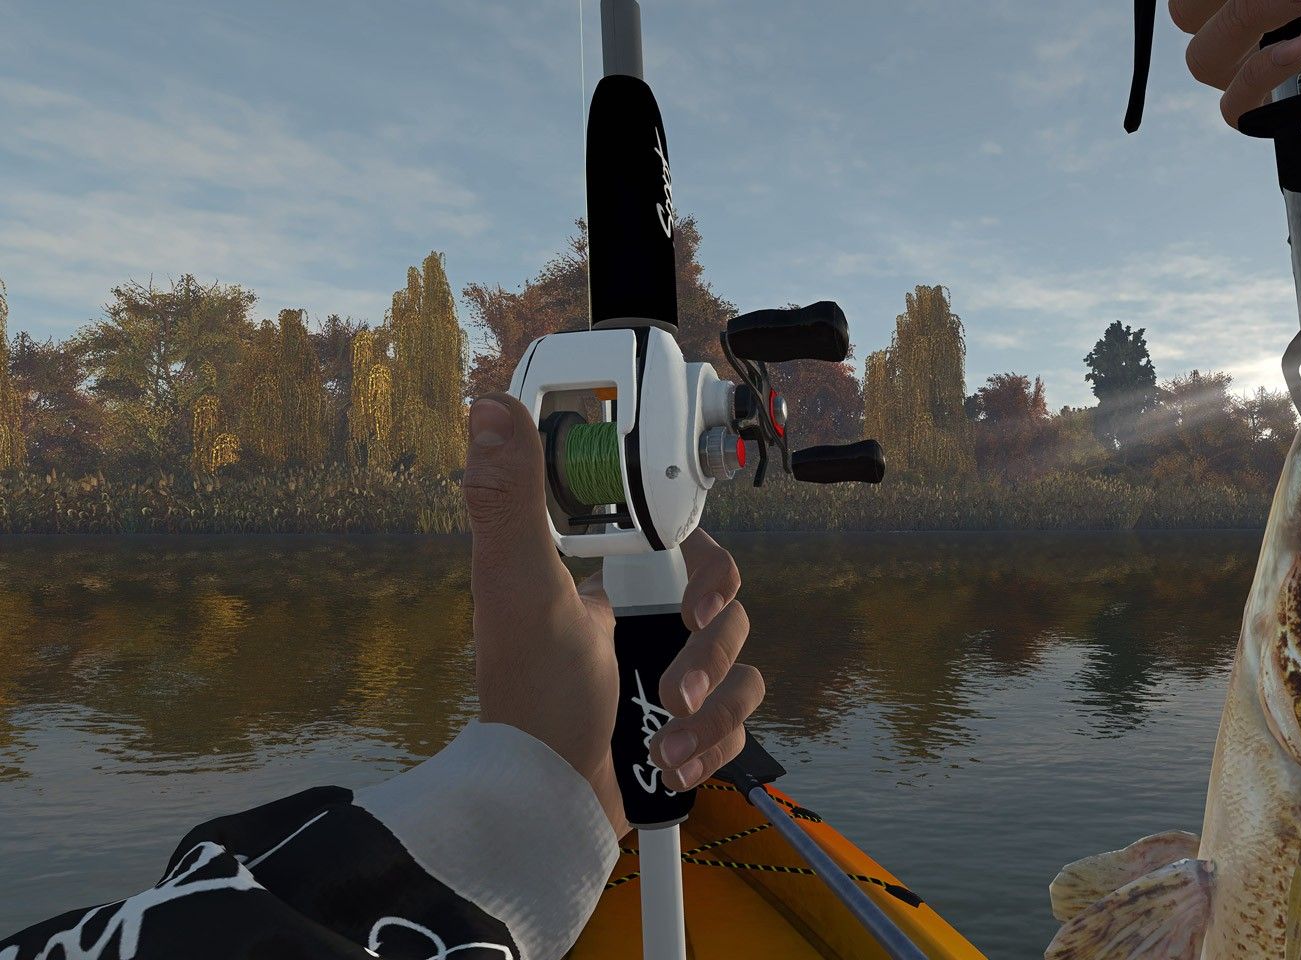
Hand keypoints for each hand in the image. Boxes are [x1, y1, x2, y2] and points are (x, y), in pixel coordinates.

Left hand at [461, 392, 765, 835]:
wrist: (545, 807)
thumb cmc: (527, 699)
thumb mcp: (520, 585)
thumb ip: (513, 496)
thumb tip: (489, 408)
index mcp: (610, 585)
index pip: (688, 551)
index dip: (707, 570)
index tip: (698, 599)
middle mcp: (641, 627)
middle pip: (726, 610)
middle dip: (712, 649)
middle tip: (678, 679)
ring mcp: (665, 677)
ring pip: (740, 668)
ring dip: (711, 707)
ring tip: (665, 733)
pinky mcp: (686, 729)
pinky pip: (738, 720)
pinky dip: (712, 743)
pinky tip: (671, 761)